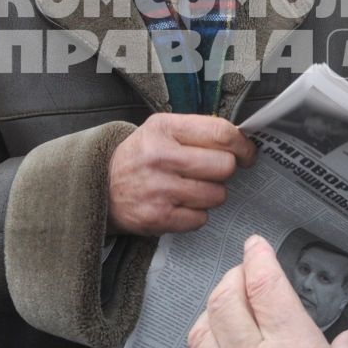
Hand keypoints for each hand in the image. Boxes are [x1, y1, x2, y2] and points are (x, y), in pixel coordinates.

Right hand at [107, 113, 255, 233]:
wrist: (100, 186)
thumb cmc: (142, 155)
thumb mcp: (161, 129)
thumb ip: (198, 130)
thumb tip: (241, 141)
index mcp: (165, 128)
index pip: (221, 133)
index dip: (242, 145)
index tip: (247, 153)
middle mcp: (161, 157)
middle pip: (224, 166)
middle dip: (225, 170)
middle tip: (214, 171)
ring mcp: (159, 190)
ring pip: (216, 195)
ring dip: (212, 193)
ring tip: (193, 188)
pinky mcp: (158, 218)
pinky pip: (201, 219)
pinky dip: (197, 214)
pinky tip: (181, 204)